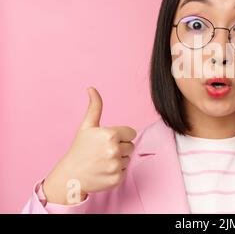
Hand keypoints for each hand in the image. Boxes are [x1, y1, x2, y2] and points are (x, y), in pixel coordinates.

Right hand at [43, 87, 136, 204]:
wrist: (71, 176)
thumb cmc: (80, 149)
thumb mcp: (87, 126)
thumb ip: (95, 107)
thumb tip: (92, 88)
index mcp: (110, 135)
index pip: (131, 133)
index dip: (121, 136)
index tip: (108, 140)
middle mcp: (114, 150)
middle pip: (131, 145)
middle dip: (120, 147)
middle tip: (103, 151)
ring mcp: (116, 165)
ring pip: (128, 158)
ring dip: (119, 159)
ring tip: (103, 161)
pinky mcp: (117, 179)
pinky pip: (125, 171)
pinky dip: (117, 172)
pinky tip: (104, 170)